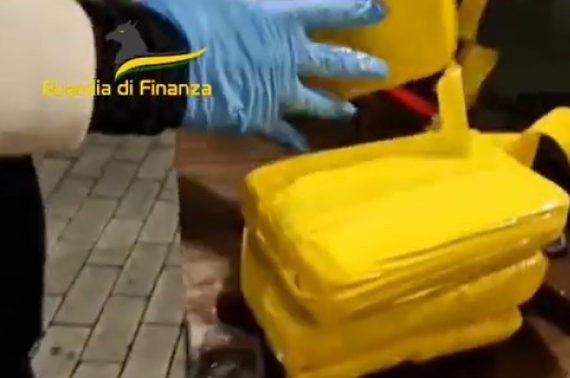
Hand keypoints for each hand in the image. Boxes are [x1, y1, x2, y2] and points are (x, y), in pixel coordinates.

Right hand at [141, 0, 387, 150]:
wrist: (165, 62)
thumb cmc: (188, 13)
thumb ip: (249, 3)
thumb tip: (257, 4)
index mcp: (281, 19)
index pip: (331, 11)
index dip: (357, 10)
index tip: (381, 10)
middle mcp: (289, 57)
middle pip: (334, 63)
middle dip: (361, 66)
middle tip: (381, 72)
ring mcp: (278, 92)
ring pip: (316, 102)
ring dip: (335, 107)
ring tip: (351, 112)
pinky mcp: (259, 119)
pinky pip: (282, 133)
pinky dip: (293, 140)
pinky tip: (304, 147)